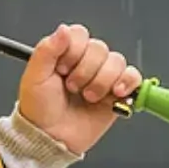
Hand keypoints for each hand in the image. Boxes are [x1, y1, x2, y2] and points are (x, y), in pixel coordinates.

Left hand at [18, 24, 142, 155]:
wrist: (51, 138)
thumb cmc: (39, 108)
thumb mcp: (35, 76)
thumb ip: (47, 50)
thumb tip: (63, 30)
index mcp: (66, 53)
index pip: (80, 34)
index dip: (74, 50)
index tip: (62, 68)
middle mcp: (86, 62)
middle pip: (100, 48)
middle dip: (86, 70)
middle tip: (72, 87)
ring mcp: (103, 77)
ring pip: (117, 61)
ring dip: (102, 80)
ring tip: (88, 96)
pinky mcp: (118, 93)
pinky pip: (134, 77)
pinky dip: (128, 82)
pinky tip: (115, 93)